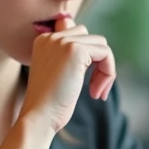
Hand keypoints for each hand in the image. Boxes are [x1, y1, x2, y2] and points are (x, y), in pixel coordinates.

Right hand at [19, 16, 116, 132]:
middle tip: (93, 88)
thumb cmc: (49, 102)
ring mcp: (63, 41)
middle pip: (90, 38)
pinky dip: (108, 73)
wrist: (39, 115)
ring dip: (105, 69)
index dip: (88, 57)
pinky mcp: (76, 50)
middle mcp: (51, 36)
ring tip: (96, 92)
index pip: (77, 34)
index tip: (84, 80)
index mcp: (44, 40)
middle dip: (98, 62)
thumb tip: (98, 50)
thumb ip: (70, 57)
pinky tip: (97, 93)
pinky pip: (106, 53)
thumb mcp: (58, 73)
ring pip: (101, 44)